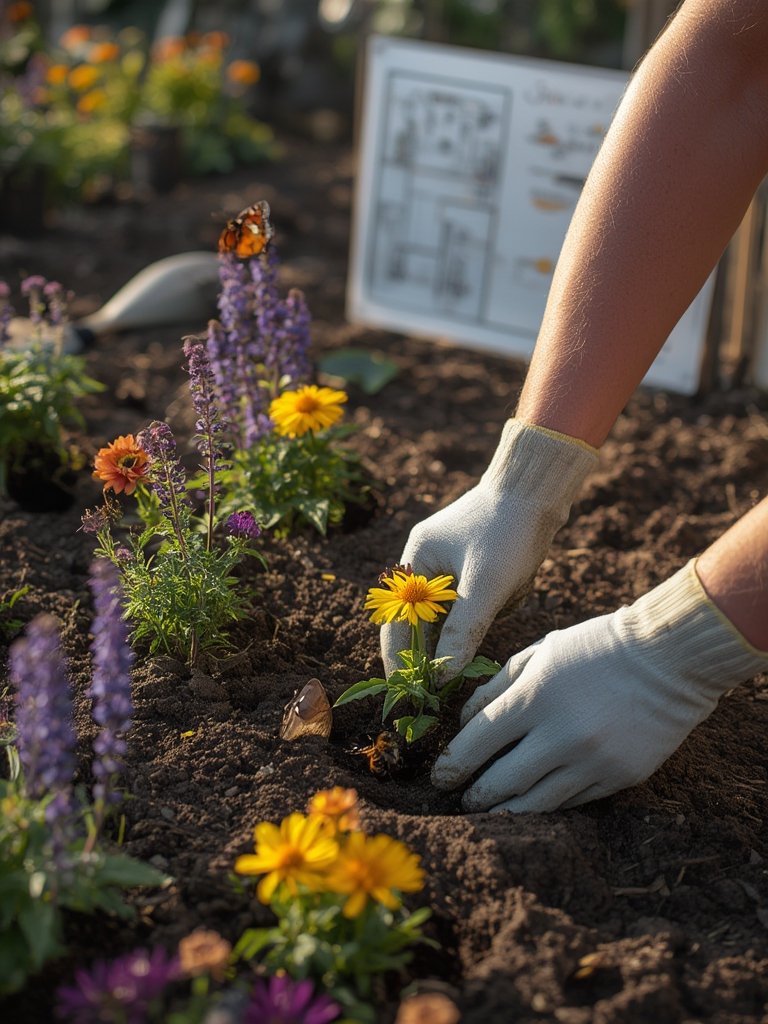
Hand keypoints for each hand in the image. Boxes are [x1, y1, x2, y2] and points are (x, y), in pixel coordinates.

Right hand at [381, 421, 596, 677]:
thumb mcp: (486, 585)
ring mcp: (453, 567)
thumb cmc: (509, 528)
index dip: (400, 662)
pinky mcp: (479, 568)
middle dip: (447, 643)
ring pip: (459, 617)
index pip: (397, 624)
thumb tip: (443, 676)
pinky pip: (480, 605)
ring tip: (503, 603)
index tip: (405, 694)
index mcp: (414, 561)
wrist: (542, 486)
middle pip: (427, 624)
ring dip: (480, 619)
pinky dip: (496, 606)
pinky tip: (518, 586)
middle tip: (449, 684)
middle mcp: (426, 565)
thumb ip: (462, 631)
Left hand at [432, 561, 767, 812]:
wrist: (668, 657)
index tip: (439, 775)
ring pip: (537, 803)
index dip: (453, 763)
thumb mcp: (539, 652)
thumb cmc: (595, 647)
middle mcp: (562, 734)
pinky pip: (572, 802)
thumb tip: (463, 722)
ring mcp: (594, 761)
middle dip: (474, 795)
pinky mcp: (620, 778)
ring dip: (505, 810)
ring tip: (489, 812)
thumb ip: (497, 686)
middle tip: (461, 800)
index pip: (479, 740)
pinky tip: (531, 804)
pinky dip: (547, 804)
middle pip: (502, 780)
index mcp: (536, 697)